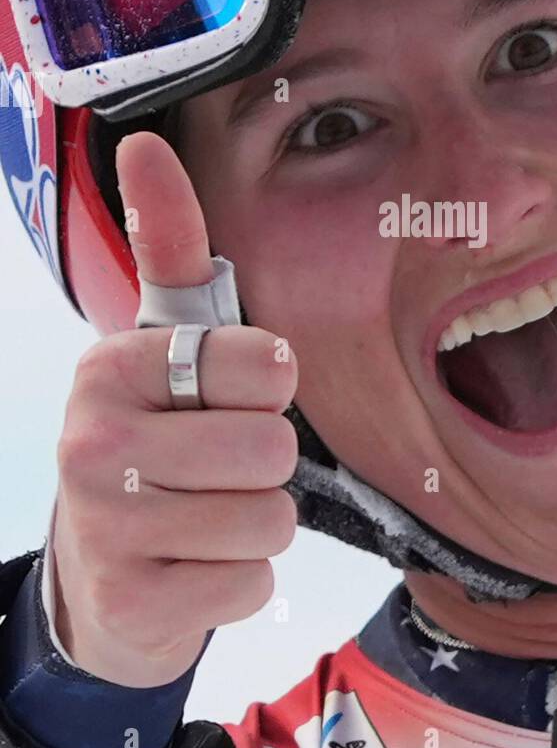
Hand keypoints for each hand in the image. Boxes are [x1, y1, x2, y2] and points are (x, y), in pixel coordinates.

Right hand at [52, 131, 297, 686]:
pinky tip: (192, 567)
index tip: (224, 397)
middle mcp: (92, 442)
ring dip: (255, 523)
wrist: (99, 576)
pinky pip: (254, 583)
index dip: (270, 387)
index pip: (267, 365)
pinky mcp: (134, 604)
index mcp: (110, 367)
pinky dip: (240, 581)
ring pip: (270, 518)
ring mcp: (106, 528)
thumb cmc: (151, 438)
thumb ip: (168, 246)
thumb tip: (147, 143)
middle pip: (273, 448)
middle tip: (212, 469)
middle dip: (263, 464)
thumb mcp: (159, 344)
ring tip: (203, 517)